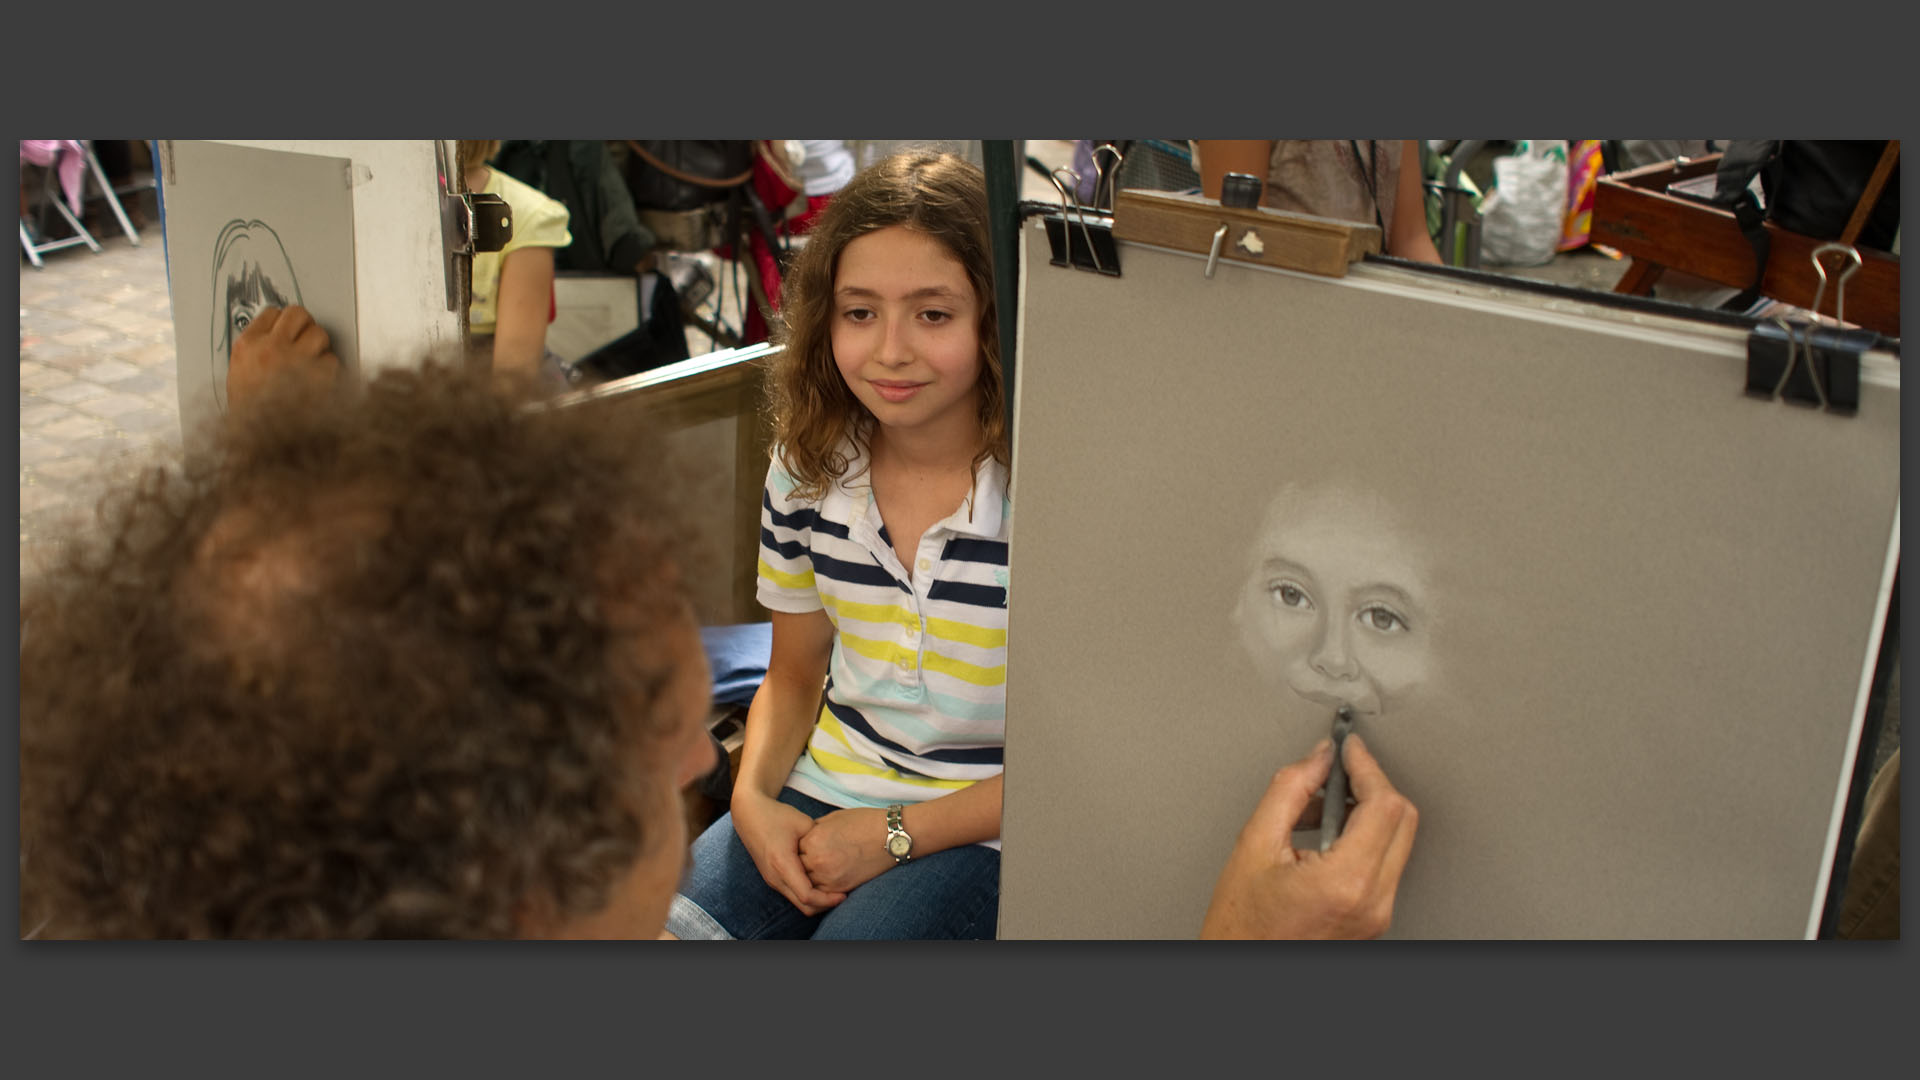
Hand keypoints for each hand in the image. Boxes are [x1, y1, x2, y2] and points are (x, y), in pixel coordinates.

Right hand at [228, 305, 340, 412]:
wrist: (262, 441)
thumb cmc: (250, 412)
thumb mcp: (239, 374)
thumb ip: (256, 351)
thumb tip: (277, 334)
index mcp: (247, 346)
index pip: (272, 312)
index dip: (284, 321)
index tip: (288, 331)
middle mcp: (271, 348)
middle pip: (298, 314)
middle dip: (306, 325)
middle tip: (306, 340)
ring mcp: (295, 360)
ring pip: (320, 334)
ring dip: (320, 347)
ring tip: (312, 364)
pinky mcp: (318, 377)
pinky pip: (332, 360)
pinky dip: (328, 370)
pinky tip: (318, 383)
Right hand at [731, 791, 845, 915]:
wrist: (749, 814)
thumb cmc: (777, 815)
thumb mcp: (804, 824)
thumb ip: (819, 843)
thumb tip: (838, 858)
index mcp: (782, 863)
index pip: (807, 895)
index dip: (828, 899)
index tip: (844, 894)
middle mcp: (775, 877)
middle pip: (804, 906)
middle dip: (825, 905)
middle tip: (843, 895)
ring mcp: (772, 880)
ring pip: (798, 903)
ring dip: (817, 901)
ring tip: (834, 890)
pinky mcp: (772, 879)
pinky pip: (793, 895)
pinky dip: (808, 895)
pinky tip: (821, 883)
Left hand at [798, 807, 894, 893]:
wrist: (891, 836)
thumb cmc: (864, 822)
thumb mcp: (833, 818)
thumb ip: (814, 830)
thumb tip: (803, 838)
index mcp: (813, 839)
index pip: (794, 848)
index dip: (798, 847)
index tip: (803, 846)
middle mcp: (817, 860)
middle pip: (797, 867)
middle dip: (800, 864)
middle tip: (806, 860)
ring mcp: (829, 876)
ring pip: (806, 883)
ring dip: (808, 878)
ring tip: (816, 870)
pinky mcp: (841, 888)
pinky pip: (821, 893)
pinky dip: (820, 889)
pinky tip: (824, 880)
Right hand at [1200, 734, 1418, 939]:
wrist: (1243, 968)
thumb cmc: (1241, 927)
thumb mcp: (1253, 845)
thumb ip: (1289, 789)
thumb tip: (1318, 757)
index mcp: (1345, 882)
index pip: (1383, 805)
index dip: (1367, 766)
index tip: (1349, 747)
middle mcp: (1372, 902)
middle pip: (1402, 820)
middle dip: (1371, 785)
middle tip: (1336, 770)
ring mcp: (1378, 914)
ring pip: (1398, 840)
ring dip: (1365, 812)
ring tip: (1316, 811)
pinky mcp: (1375, 918)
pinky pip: (1385, 863)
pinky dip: (1363, 838)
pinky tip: (1324, 836)